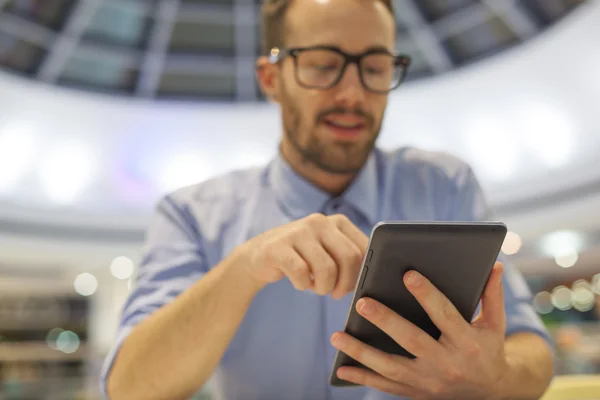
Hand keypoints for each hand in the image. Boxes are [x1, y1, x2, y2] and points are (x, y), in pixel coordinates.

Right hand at [238, 213, 367, 298]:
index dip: (360, 274)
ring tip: (315, 286)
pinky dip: (303, 285)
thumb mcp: (329, 251)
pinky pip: (301, 273)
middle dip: (345, 284)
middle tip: (334, 293)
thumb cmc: (303, 258)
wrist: (259, 255)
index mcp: (338, 221)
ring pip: (327, 269)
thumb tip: (372, 280)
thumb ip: (350, 258)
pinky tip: (300, 283)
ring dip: (323, 287)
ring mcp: (298, 232)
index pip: (364, 249)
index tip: (350, 286)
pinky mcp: (278, 246)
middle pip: (349, 258)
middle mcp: (320, 221)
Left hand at [330, 262, 509, 399]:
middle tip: (361, 302)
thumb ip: (491, 295)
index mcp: (467, 342)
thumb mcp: (495, 324)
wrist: (489, 393)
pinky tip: (341, 368)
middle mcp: (446, 363)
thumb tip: (494, 264)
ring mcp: (428, 381)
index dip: (427, 294)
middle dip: (386, 321)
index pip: (445, 315)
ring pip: (391, 367)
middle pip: (412, 340)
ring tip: (337, 335)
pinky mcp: (415, 392)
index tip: (408, 274)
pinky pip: (385, 387)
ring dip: (362, 352)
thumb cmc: (487, 349)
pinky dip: (362, 378)